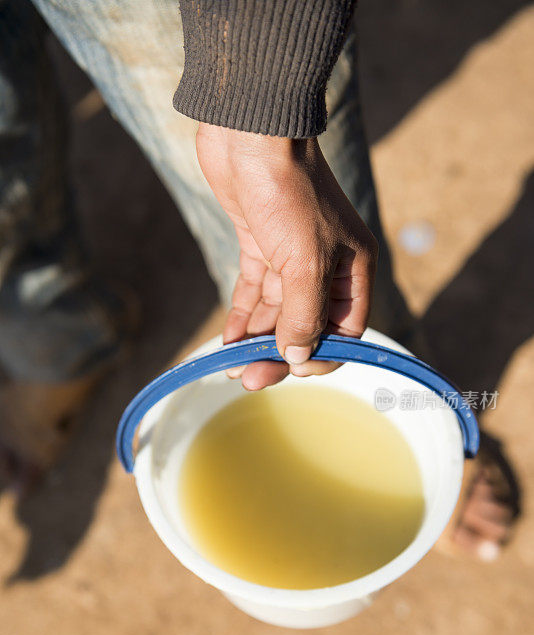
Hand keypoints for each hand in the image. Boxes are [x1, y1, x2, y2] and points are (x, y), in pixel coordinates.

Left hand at [196, 123, 377, 389]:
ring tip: (231, 366)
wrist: (253, 133)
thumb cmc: (290, 192)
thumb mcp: (304, 262)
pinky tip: (227, 339)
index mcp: (354, 270)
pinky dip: (242, 315)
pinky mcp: (261, 244)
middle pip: (307, 325)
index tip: (291, 369)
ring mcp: (292, 256)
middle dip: (279, 353)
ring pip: (277, 311)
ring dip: (256, 340)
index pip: (345, 330)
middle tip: (249, 378)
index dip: (320, 355)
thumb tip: (298, 356)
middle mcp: (327, 266)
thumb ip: (304, 314)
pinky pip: (255, 291)